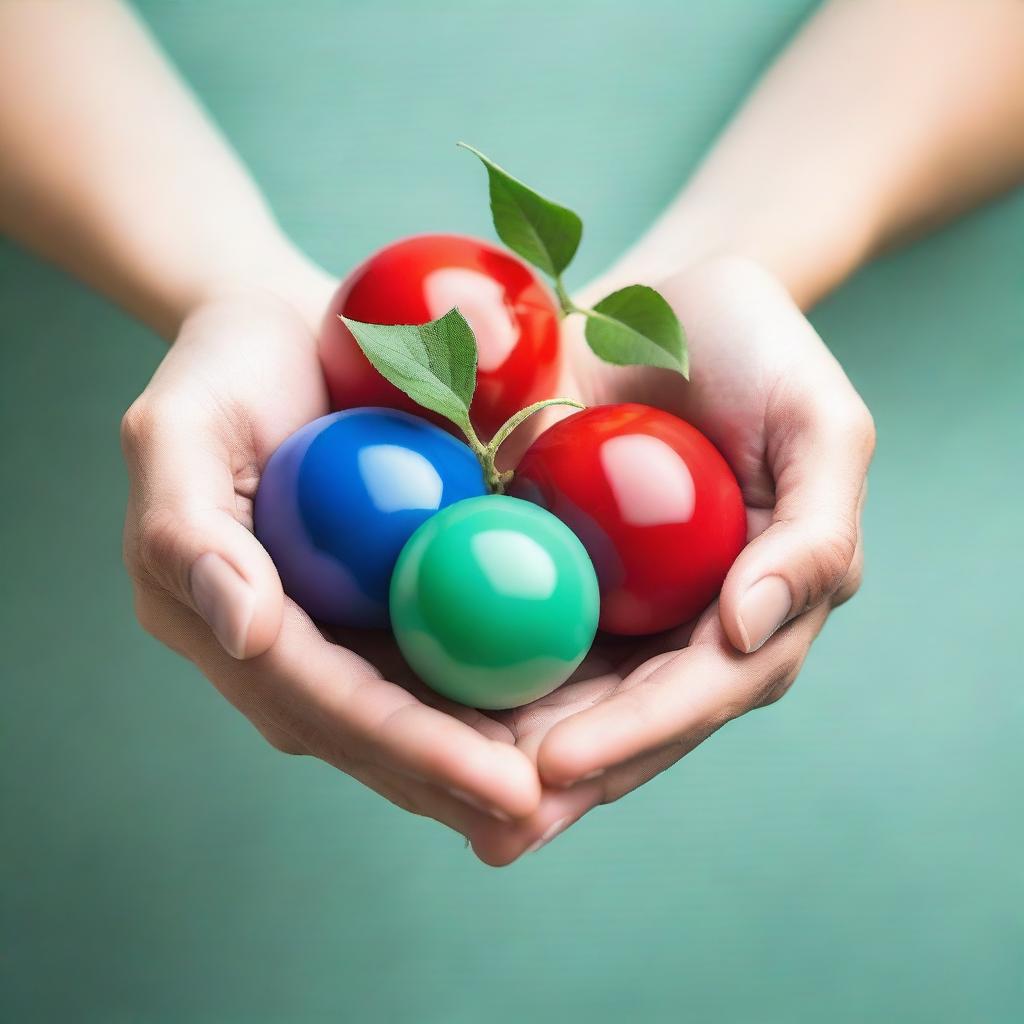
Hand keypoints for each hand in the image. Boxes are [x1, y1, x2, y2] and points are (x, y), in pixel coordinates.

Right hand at [120, 282, 540, 833]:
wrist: (281, 337)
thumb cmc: (225, 373)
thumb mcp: (179, 430)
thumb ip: (189, 533)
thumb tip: (246, 633)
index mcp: (230, 626)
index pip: (328, 706)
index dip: (414, 752)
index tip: (506, 784)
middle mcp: (292, 650)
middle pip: (383, 737)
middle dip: (465, 786)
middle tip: (559, 812)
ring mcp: (345, 631)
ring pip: (424, 716)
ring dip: (497, 761)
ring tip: (581, 793)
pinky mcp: (395, 599)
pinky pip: (455, 655)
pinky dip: (512, 691)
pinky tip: (580, 712)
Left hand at [468, 256, 874, 864]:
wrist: (666, 299)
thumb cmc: (757, 353)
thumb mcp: (820, 427)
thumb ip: (813, 533)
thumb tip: (748, 628)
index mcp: (749, 608)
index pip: (696, 693)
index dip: (634, 737)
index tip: (557, 764)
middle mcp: (677, 626)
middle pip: (620, 722)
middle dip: (559, 781)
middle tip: (489, 826)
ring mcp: (610, 604)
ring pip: (557, 695)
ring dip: (501, 753)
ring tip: (437, 796)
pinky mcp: (547, 565)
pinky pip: (503, 625)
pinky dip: (464, 672)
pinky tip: (405, 706)